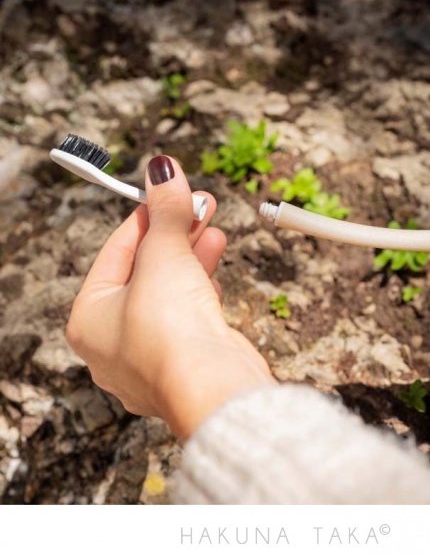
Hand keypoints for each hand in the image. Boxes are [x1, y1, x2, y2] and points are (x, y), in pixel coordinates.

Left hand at [66, 156, 274, 439]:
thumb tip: (163, 169)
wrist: (210, 387)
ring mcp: (150, 357)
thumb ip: (165, 212)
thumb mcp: (164, 255)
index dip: (145, 216)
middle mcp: (113, 343)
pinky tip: (214, 267)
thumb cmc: (169, 330)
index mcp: (89, 319)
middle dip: (174, 234)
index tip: (167, 191)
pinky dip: (201, 287)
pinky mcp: (183, 363)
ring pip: (168, 294)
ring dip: (191, 256)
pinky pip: (187, 315)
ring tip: (212, 228)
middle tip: (197, 204)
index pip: (115, 252)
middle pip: (143, 272)